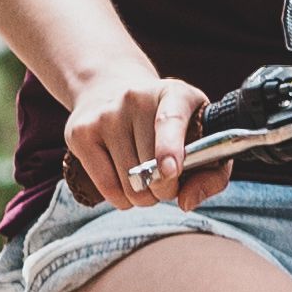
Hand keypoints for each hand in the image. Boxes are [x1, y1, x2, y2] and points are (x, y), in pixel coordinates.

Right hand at [65, 73, 208, 210]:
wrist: (109, 89)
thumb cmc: (167, 124)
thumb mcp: (199, 135)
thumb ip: (211, 173)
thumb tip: (185, 202)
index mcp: (174, 93)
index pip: (170, 120)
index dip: (170, 148)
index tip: (171, 171)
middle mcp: (135, 98)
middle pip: (151, 168)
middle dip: (165, 189)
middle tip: (166, 180)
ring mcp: (104, 115)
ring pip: (129, 184)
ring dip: (143, 196)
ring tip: (146, 179)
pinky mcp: (80, 133)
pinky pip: (107, 187)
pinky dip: (121, 199)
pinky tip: (126, 185)